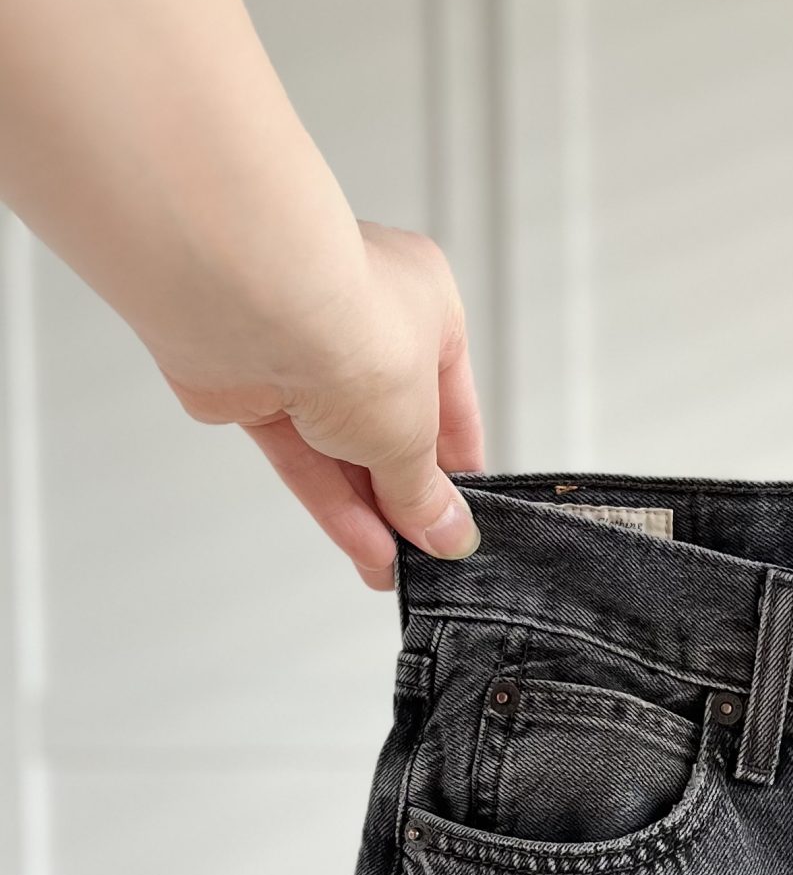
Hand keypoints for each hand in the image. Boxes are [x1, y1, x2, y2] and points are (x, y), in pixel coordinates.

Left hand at [148, 219, 483, 593]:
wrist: (248, 306)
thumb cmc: (350, 330)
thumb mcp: (412, 433)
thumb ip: (424, 492)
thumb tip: (448, 535)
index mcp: (426, 310)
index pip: (450, 403)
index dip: (455, 468)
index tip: (461, 521)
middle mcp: (364, 322)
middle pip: (391, 429)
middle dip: (406, 497)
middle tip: (425, 555)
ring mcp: (304, 352)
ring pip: (341, 448)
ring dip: (368, 511)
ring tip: (391, 569)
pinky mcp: (252, 385)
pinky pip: (298, 454)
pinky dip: (328, 500)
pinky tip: (360, 544)